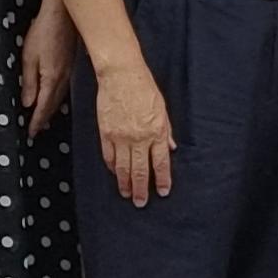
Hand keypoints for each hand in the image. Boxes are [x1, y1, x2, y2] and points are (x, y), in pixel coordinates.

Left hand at [19, 10, 73, 133]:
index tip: (31, 133)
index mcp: (52, 79)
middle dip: (44, 118)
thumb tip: (28, 104)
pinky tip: (53, 96)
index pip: (43, 106)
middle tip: (36, 130)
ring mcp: (68, 71)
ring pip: (59, 97)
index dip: (37, 121)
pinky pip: (63, 88)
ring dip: (51, 109)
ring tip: (43, 118)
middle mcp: (63, 79)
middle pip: (53, 105)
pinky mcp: (70, 64)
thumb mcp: (29, 58)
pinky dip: (56, 98)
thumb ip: (29, 82)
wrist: (62, 14)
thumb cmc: (43, 33)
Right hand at [94, 64, 174, 205]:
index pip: (160, 163)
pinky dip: (112, 167)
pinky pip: (109, 156)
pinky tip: (114, 174)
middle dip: (141, 189)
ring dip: (125, 183)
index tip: (162, 192)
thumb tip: (171, 148)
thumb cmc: (144, 88)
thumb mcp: (162, 109)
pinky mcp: (106, 133)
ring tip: (127, 194)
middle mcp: (139, 138)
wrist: (121, 75)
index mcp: (156, 132)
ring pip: (123, 167)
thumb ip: (166, 131)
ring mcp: (121, 137)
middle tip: (141, 202)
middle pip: (140, 170)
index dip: (162, 180)